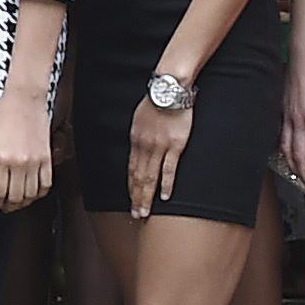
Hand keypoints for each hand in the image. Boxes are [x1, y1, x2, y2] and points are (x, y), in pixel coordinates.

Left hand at [0, 84, 51, 211]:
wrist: (24, 100)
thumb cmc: (2, 115)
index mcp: (1, 158)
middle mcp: (20, 163)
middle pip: (15, 196)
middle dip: (8, 207)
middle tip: (3, 208)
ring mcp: (36, 161)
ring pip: (32, 194)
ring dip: (24, 202)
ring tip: (16, 203)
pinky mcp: (48, 158)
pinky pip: (46, 183)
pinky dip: (39, 193)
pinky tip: (32, 193)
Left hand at [126, 96, 193, 220]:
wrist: (168, 90)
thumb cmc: (156, 101)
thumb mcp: (140, 120)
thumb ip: (139, 136)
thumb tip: (138, 149)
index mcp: (135, 141)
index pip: (131, 169)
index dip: (130, 187)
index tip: (129, 200)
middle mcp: (144, 146)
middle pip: (138, 177)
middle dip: (136, 198)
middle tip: (135, 214)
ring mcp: (159, 147)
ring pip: (150, 177)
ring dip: (146, 196)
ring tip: (145, 211)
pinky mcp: (175, 145)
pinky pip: (169, 169)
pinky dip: (166, 184)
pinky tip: (164, 196)